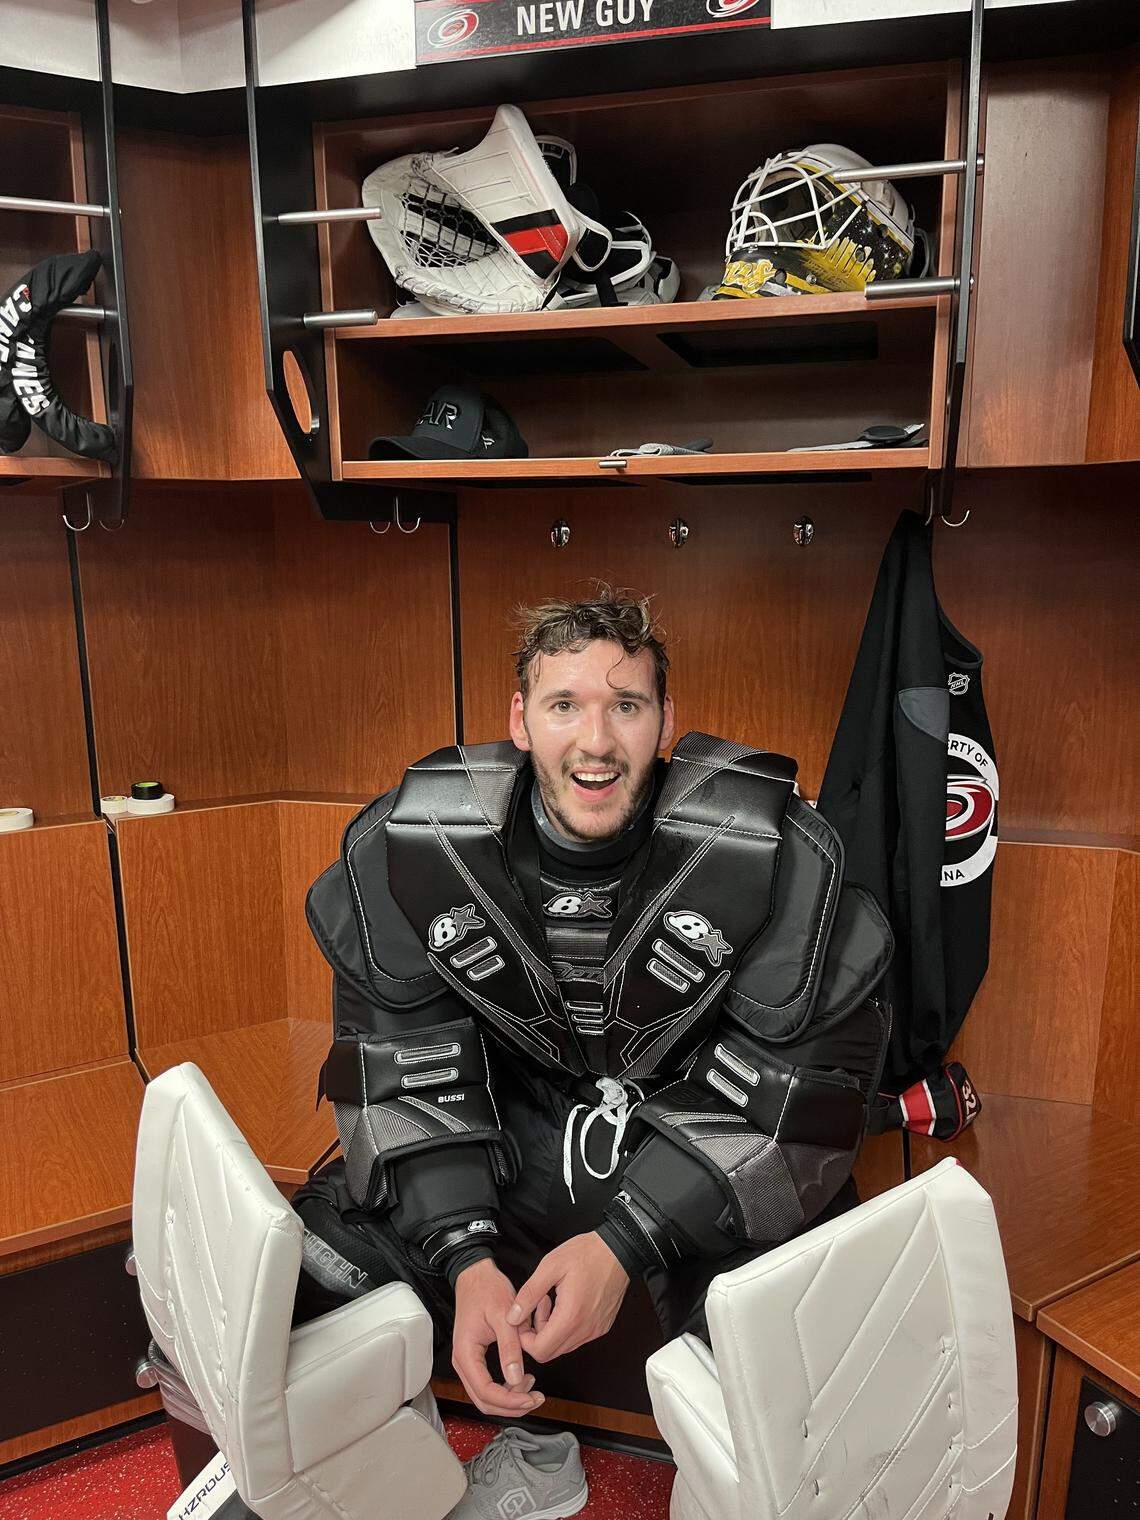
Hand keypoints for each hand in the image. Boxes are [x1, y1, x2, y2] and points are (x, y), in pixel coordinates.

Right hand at [452, 1258, 545, 1417]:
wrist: (476, 1275)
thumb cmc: (487, 1290)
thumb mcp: (504, 1317)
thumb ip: (510, 1349)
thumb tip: (517, 1379)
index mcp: (466, 1353)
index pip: (486, 1392)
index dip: (510, 1401)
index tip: (530, 1398)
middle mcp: (463, 1361)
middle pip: (484, 1401)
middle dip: (511, 1405)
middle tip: (535, 1398)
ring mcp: (467, 1361)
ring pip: (486, 1396)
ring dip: (509, 1399)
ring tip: (532, 1388)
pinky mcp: (474, 1358)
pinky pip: (487, 1384)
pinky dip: (505, 1388)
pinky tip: (522, 1378)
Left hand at [507, 1232, 629, 1362]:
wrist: (619, 1250)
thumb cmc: (587, 1253)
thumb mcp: (550, 1266)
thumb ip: (529, 1294)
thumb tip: (513, 1317)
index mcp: (571, 1316)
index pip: (539, 1350)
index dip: (524, 1339)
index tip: (522, 1318)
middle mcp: (585, 1330)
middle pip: (550, 1353)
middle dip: (535, 1335)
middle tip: (535, 1307)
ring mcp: (595, 1331)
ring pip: (563, 1347)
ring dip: (549, 1331)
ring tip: (549, 1301)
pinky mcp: (601, 1327)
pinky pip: (576, 1338)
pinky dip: (564, 1328)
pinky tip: (563, 1304)